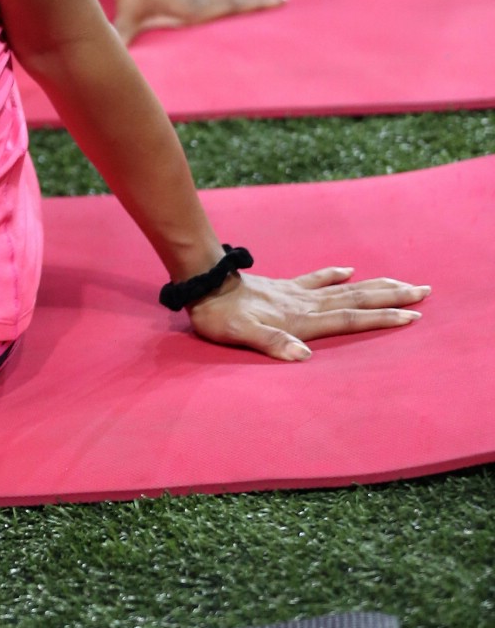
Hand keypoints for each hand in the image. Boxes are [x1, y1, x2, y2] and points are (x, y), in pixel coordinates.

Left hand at [186, 266, 429, 361]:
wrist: (202, 283)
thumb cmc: (221, 316)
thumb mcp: (243, 335)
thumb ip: (273, 345)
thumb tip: (304, 358)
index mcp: (302, 320)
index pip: (349, 319)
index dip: (381, 318)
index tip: (412, 315)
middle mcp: (305, 304)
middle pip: (357, 299)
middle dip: (391, 296)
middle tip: (424, 291)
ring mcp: (296, 293)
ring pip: (344, 289)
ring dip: (374, 285)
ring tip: (401, 281)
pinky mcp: (284, 287)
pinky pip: (316, 278)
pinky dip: (334, 275)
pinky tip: (348, 270)